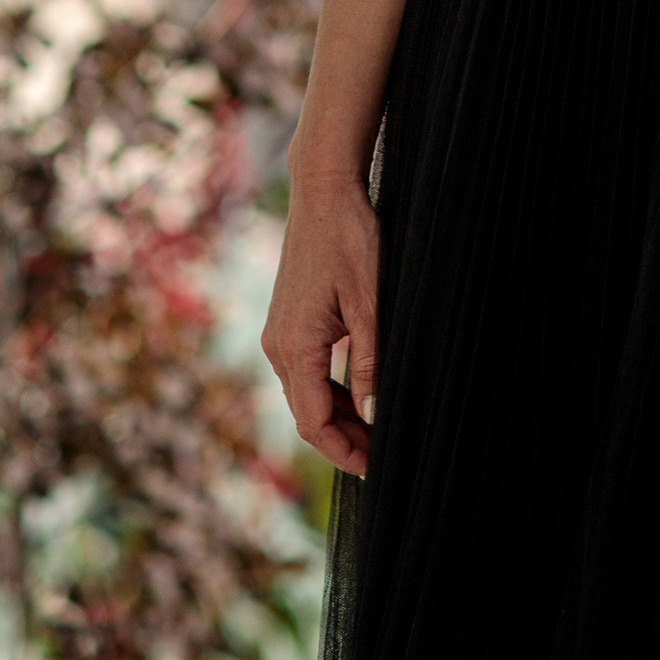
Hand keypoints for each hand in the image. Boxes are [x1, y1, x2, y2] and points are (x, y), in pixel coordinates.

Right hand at [262, 171, 381, 480]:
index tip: (375, 467)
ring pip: (305, 394)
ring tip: (375, 429)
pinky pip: (304, 371)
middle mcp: (277, 346)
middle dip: (343, 440)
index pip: (314, 423)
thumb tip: (374, 414)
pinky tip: (358, 393)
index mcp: (294, 346)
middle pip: (307, 414)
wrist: (322, 192)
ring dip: (337, 416)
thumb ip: (369, 361)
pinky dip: (329, 389)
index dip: (344, 451)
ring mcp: (278, 333)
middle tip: (382, 454)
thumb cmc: (350, 240)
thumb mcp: (369, 303)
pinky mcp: (285, 321)